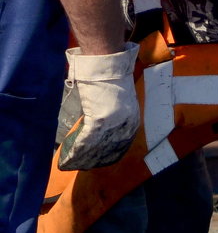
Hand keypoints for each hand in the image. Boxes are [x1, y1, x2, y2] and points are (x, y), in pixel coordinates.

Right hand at [57, 43, 139, 169]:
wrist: (106, 65)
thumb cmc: (110, 80)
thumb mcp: (119, 104)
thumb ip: (114, 120)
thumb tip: (100, 133)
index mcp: (133, 121)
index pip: (122, 146)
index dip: (109, 157)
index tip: (98, 163)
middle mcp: (126, 125)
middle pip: (109, 150)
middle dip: (93, 161)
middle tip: (80, 167)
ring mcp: (114, 123)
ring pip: (96, 148)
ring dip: (80, 158)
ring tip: (68, 164)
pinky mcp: (101, 119)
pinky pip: (87, 141)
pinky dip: (76, 151)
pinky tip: (68, 157)